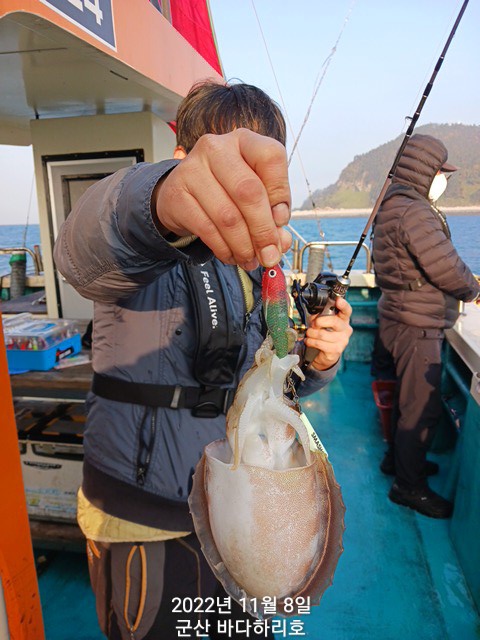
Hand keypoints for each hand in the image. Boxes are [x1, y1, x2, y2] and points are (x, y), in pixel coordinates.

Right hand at [153, 129, 291, 268]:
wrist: (180, 193)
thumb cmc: (224, 191)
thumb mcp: (252, 194)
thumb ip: (271, 215)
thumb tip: (281, 242)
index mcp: (244, 140)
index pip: (271, 157)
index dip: (281, 192)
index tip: (282, 221)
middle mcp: (216, 148)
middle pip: (248, 191)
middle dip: (263, 231)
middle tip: (270, 255)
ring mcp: (192, 169)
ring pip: (227, 216)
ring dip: (244, 246)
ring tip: (250, 261)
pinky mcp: (177, 194)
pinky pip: (207, 229)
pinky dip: (224, 249)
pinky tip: (231, 256)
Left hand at [305, 297, 352, 370]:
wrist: (323, 354)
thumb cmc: (323, 335)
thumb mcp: (321, 323)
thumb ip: (319, 317)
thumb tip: (314, 317)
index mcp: (343, 320)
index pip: (346, 311)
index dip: (343, 305)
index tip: (338, 300)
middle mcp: (345, 330)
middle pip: (334, 321)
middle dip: (320, 321)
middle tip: (314, 324)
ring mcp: (342, 341)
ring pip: (322, 334)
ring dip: (311, 333)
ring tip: (309, 334)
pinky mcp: (336, 350)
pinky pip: (320, 343)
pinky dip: (311, 341)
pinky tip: (309, 341)